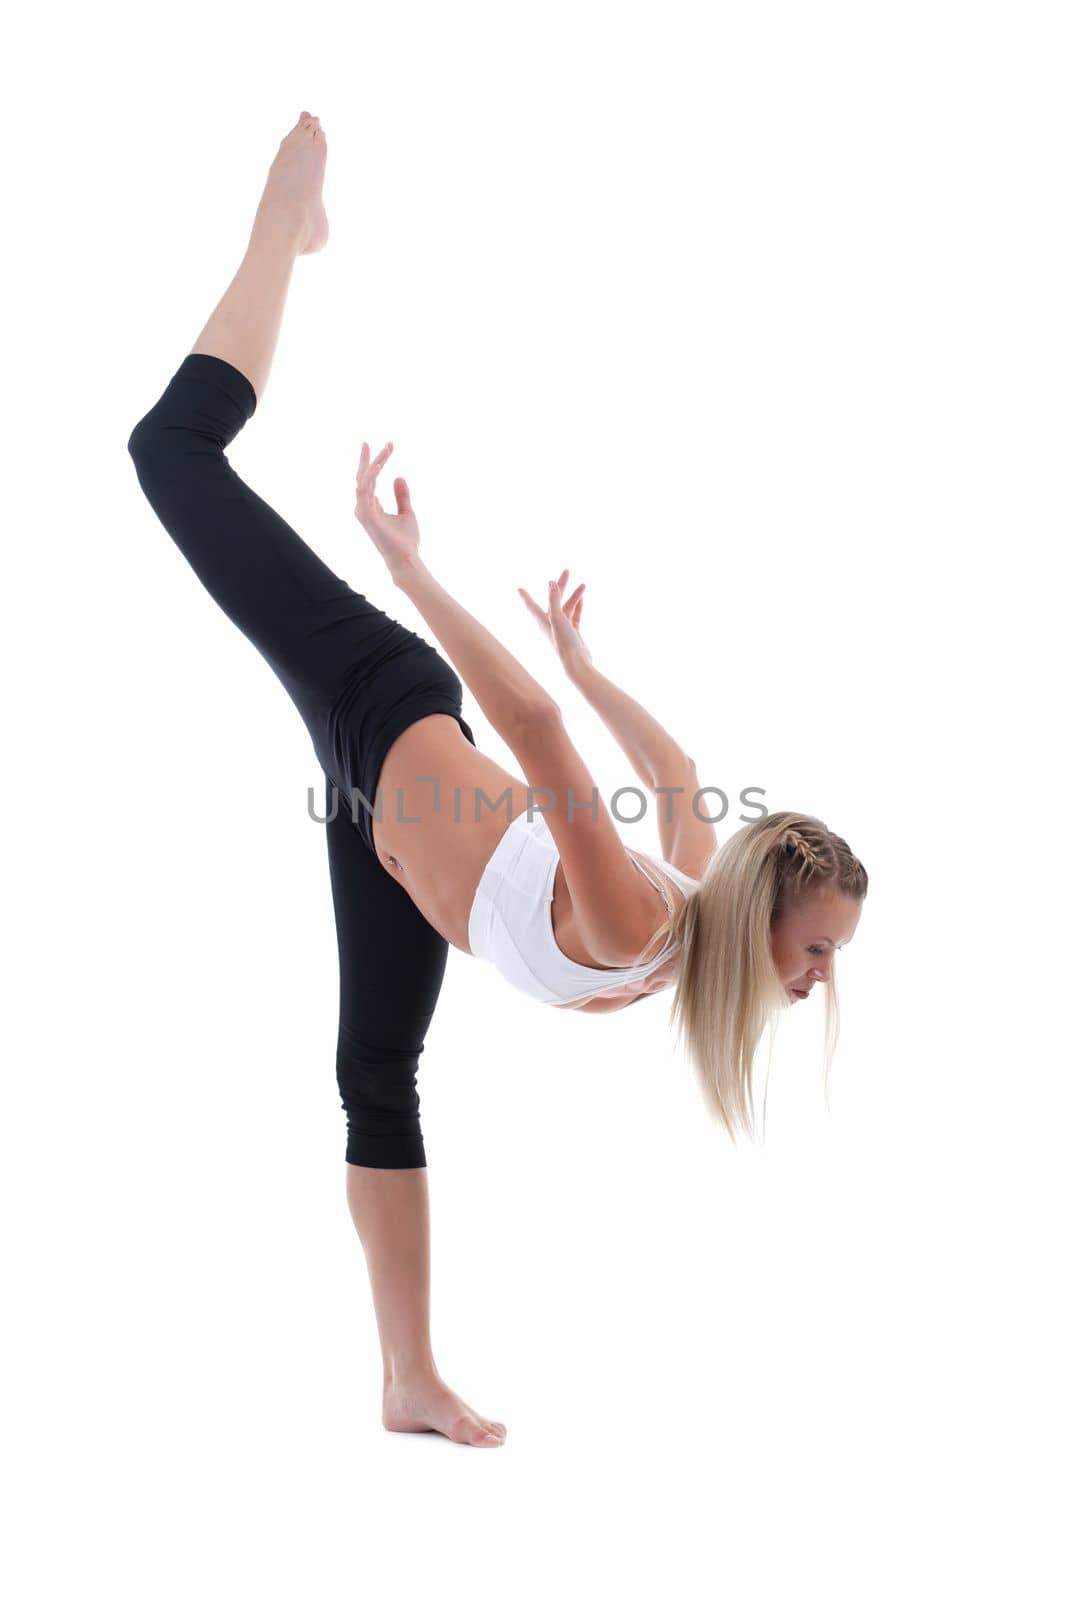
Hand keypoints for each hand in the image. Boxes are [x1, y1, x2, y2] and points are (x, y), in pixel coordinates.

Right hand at [354, 441, 421, 577]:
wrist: (407, 559)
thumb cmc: (405, 541)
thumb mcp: (407, 512)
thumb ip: (402, 496)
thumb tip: (399, 476)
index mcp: (371, 507)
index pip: (369, 480)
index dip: (373, 463)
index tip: (383, 447)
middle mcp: (364, 508)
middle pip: (362, 478)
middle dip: (367, 459)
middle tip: (371, 443)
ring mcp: (364, 511)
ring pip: (364, 480)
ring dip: (374, 463)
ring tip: (387, 450)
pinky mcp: (367, 515)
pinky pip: (365, 489)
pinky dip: (372, 475)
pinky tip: (380, 464)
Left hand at [518, 569, 592, 678]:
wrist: (577, 663)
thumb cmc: (563, 643)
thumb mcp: (557, 618)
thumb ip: (554, 600)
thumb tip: (551, 582)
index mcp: (542, 621)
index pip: (531, 605)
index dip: (525, 596)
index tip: (519, 589)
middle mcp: (550, 624)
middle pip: (554, 600)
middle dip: (560, 585)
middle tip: (567, 571)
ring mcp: (562, 628)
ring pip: (567, 607)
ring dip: (574, 596)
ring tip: (583, 584)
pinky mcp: (573, 633)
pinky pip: (575, 616)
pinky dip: (578, 607)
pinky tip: (583, 599)